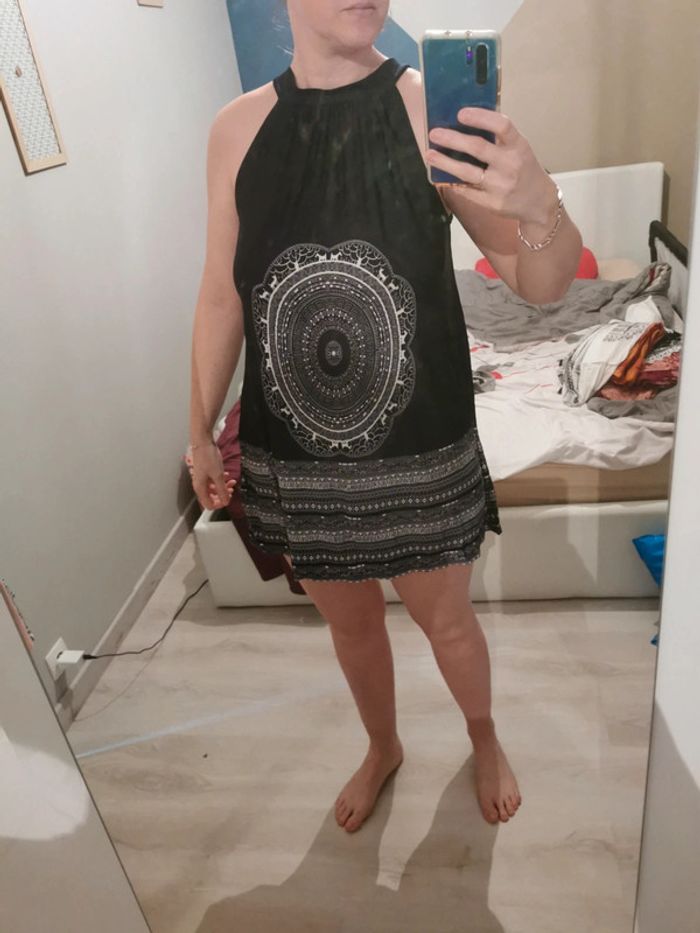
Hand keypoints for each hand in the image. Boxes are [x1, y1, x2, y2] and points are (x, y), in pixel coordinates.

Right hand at [189, 444, 235, 509]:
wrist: (203, 443)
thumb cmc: (207, 457)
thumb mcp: (218, 476)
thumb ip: (222, 490)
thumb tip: (226, 501)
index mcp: (200, 488)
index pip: (209, 505)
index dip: (219, 504)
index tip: (227, 500)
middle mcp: (200, 485)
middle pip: (212, 497)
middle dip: (223, 495)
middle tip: (231, 491)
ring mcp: (203, 478)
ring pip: (214, 489)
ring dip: (224, 487)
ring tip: (232, 482)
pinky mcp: (206, 473)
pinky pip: (214, 481)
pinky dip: (221, 480)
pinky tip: (227, 475)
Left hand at [426, 108, 558, 225]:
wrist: (538, 202)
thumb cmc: (524, 169)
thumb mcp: (519, 148)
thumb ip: (499, 137)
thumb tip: (467, 119)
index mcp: (519, 146)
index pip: (501, 126)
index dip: (480, 117)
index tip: (461, 113)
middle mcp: (510, 165)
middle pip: (477, 148)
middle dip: (452, 139)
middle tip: (434, 133)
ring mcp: (500, 186)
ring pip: (466, 172)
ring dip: (445, 162)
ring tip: (430, 155)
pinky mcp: (491, 203)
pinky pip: (466, 190)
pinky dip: (452, 182)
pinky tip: (441, 176)